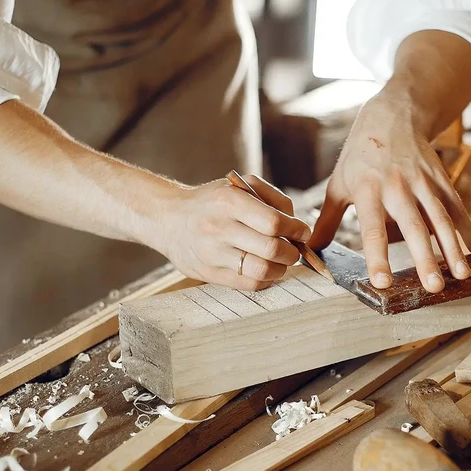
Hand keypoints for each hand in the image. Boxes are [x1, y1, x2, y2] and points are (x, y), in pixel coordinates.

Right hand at [157, 175, 311, 290]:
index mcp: (228, 201)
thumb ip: (273, 199)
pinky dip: (266, 280)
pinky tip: (265, 270)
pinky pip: (249, 284)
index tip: (301, 232)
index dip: (295, 230)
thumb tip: (297, 225)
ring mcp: (213, 254)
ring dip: (281, 269)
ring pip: (262, 271)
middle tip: (294, 249)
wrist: (169, 219)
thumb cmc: (212, 202)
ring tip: (280, 261)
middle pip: (271, 249)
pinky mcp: (209, 274)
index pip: (274, 222)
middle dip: (292, 252)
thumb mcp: (240, 186)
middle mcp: (219, 228)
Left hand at [309, 89, 470, 293]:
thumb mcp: (338, 184)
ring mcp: (422, 181)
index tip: (383, 281)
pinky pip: (457, 206)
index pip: (371, 228)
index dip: (377, 256)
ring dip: (452, 247)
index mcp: (367, 190)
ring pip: (440, 218)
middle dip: (425, 258)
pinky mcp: (441, 178)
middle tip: (433, 287)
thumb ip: (327, 222)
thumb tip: (308, 251)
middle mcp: (397, 186)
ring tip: (461, 275)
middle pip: (413, 226)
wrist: (393, 116)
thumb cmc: (360, 156)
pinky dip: (468, 229)